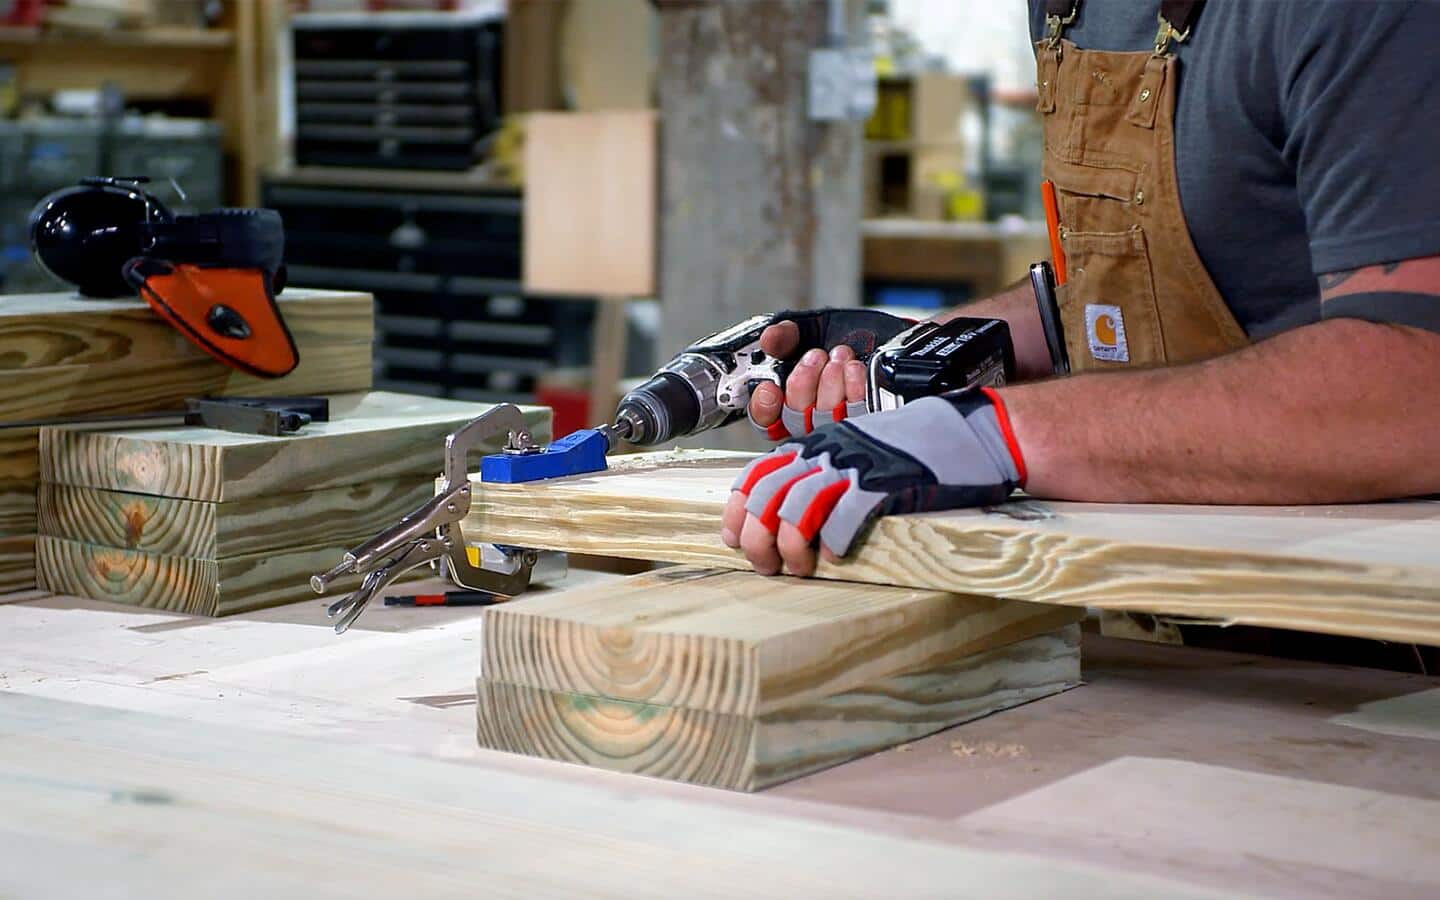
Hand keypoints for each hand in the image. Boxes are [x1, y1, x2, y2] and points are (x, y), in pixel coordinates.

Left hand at [720, 388, 1026, 575]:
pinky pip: (845, 515)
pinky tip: (836, 555)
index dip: (737, 509)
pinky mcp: (886, 482)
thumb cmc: (919, 451)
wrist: (974, 433)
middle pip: (768, 494)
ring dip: (791, 544)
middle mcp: (830, 450)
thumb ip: (828, 475)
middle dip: (757, 536)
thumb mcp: (862, 454)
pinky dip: (835, 540)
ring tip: (799, 568)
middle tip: (766, 566)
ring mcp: (857, 465)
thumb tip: (793, 515)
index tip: (732, 538)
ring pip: (797, 506)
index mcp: (820, 443)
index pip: (757, 473)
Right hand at [744, 309, 912, 440]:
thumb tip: (769, 341)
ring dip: (829, 385)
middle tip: (815, 356)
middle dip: (801, 386)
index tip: (770, 388)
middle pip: (794, 422)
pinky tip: (855, 370)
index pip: (767, 420)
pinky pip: (856, 417)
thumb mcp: (815, 327)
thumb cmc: (853, 336)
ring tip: (840, 357)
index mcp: (792, 397)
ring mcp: (842, 425)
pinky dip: (853, 391)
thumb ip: (787, 333)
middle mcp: (814, 418)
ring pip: (824, 421)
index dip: (764, 408)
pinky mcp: (870, 425)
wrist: (896, 336)